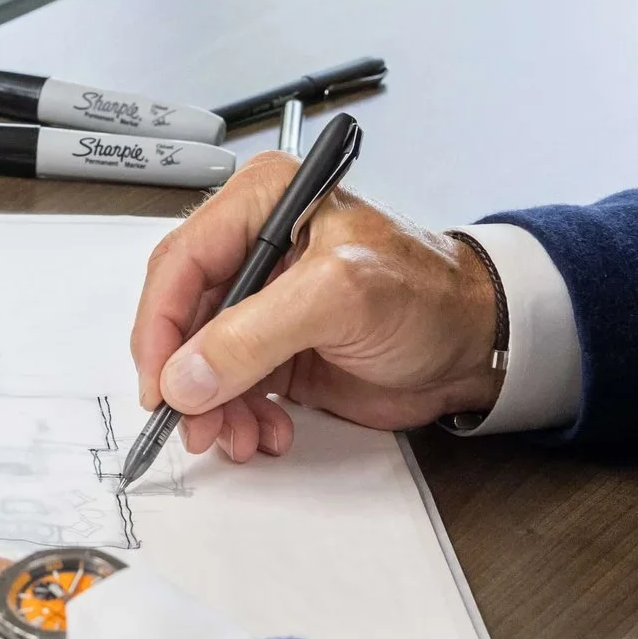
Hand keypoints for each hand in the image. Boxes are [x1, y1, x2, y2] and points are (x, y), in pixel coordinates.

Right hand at [130, 150, 504, 462]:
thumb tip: (185, 376)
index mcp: (262, 203)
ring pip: (198, 359)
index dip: (160, 326)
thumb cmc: (431, 295)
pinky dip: (237, 416)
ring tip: (237, 435)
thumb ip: (255, 335)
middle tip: (194, 421)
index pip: (179, 262)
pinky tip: (265, 430)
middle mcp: (253, 247)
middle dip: (185, 376)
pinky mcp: (271, 346)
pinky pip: (228, 386)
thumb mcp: (340, 299)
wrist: (477, 345)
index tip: (160, 382)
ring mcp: (260, 300)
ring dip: (212, 406)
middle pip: (180, 316)